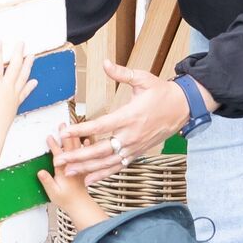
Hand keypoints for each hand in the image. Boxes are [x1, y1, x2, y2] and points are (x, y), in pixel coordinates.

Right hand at [0, 44, 36, 135]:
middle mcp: (7, 88)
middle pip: (14, 67)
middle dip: (18, 53)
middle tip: (21, 43)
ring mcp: (14, 95)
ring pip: (23, 77)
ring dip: (28, 65)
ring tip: (31, 56)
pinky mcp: (16, 103)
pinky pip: (25, 92)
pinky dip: (30, 86)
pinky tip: (34, 81)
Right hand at [38, 133, 90, 212]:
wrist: (81, 205)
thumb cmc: (66, 200)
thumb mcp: (53, 193)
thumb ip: (47, 182)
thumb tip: (40, 172)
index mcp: (64, 172)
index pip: (59, 156)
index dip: (54, 146)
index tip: (50, 137)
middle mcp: (74, 166)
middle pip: (69, 148)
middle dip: (65, 135)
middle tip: (62, 124)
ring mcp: (80, 166)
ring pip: (78, 148)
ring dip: (75, 136)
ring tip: (74, 126)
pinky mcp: (84, 167)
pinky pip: (87, 153)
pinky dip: (87, 145)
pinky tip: (87, 139)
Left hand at [55, 60, 195, 183]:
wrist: (183, 108)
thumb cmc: (162, 93)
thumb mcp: (143, 79)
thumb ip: (122, 73)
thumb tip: (105, 63)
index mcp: (129, 116)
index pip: (100, 126)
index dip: (80, 130)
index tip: (64, 133)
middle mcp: (131, 135)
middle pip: (100, 150)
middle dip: (78, 156)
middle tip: (59, 160)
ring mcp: (134, 147)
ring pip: (107, 162)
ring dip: (87, 168)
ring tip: (68, 172)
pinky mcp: (137, 153)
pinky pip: (118, 166)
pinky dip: (103, 174)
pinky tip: (89, 179)